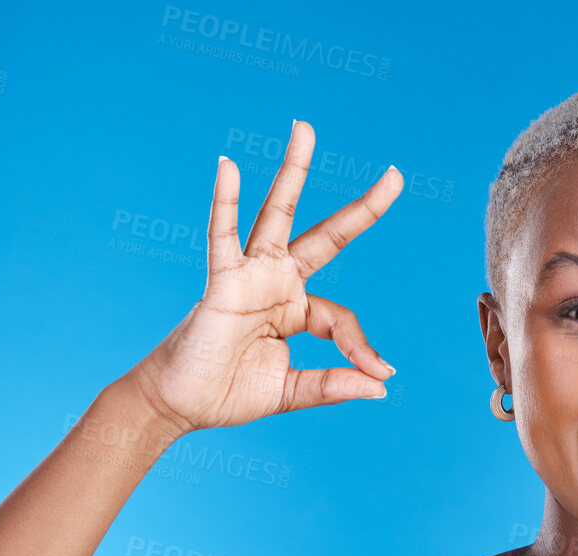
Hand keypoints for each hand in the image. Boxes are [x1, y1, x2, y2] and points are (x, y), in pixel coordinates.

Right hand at [126, 121, 401, 435]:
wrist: (181, 404)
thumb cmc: (228, 392)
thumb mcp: (291, 391)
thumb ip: (332, 385)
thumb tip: (381, 388)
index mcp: (296, 310)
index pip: (341, 318)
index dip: (362, 346)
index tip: (380, 373)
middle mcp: (277, 284)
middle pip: (327, 237)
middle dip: (361, 209)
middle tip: (396, 175)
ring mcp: (251, 277)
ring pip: (278, 215)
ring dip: (293, 172)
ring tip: (305, 130)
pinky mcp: (221, 282)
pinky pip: (223, 236)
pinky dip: (225, 203)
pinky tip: (228, 168)